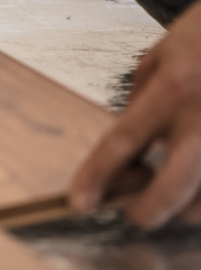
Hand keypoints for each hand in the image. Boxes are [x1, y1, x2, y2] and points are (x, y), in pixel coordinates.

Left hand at [71, 0, 200, 228]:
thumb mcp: (161, 54)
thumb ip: (142, 100)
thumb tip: (129, 149)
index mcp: (171, 87)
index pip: (123, 140)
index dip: (98, 174)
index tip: (81, 201)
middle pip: (173, 184)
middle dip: (148, 211)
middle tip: (135, 215)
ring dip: (188, 208)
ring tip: (174, 196)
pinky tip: (197, 187)